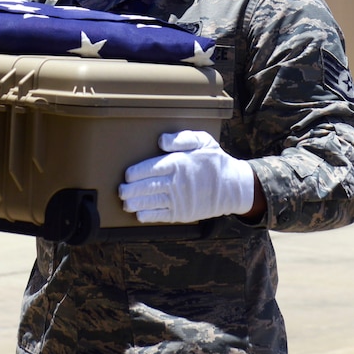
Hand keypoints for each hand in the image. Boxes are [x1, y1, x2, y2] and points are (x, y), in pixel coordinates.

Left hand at [118, 130, 255, 222]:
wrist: (232, 187)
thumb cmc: (214, 161)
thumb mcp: (202, 140)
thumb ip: (181, 138)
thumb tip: (160, 141)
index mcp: (179, 163)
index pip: (151, 168)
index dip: (136, 173)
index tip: (127, 175)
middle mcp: (177, 183)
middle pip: (147, 187)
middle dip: (131, 190)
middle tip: (121, 191)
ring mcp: (179, 200)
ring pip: (151, 203)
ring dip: (135, 204)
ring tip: (125, 203)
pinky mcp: (182, 213)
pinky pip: (161, 216)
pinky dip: (148, 215)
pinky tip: (139, 214)